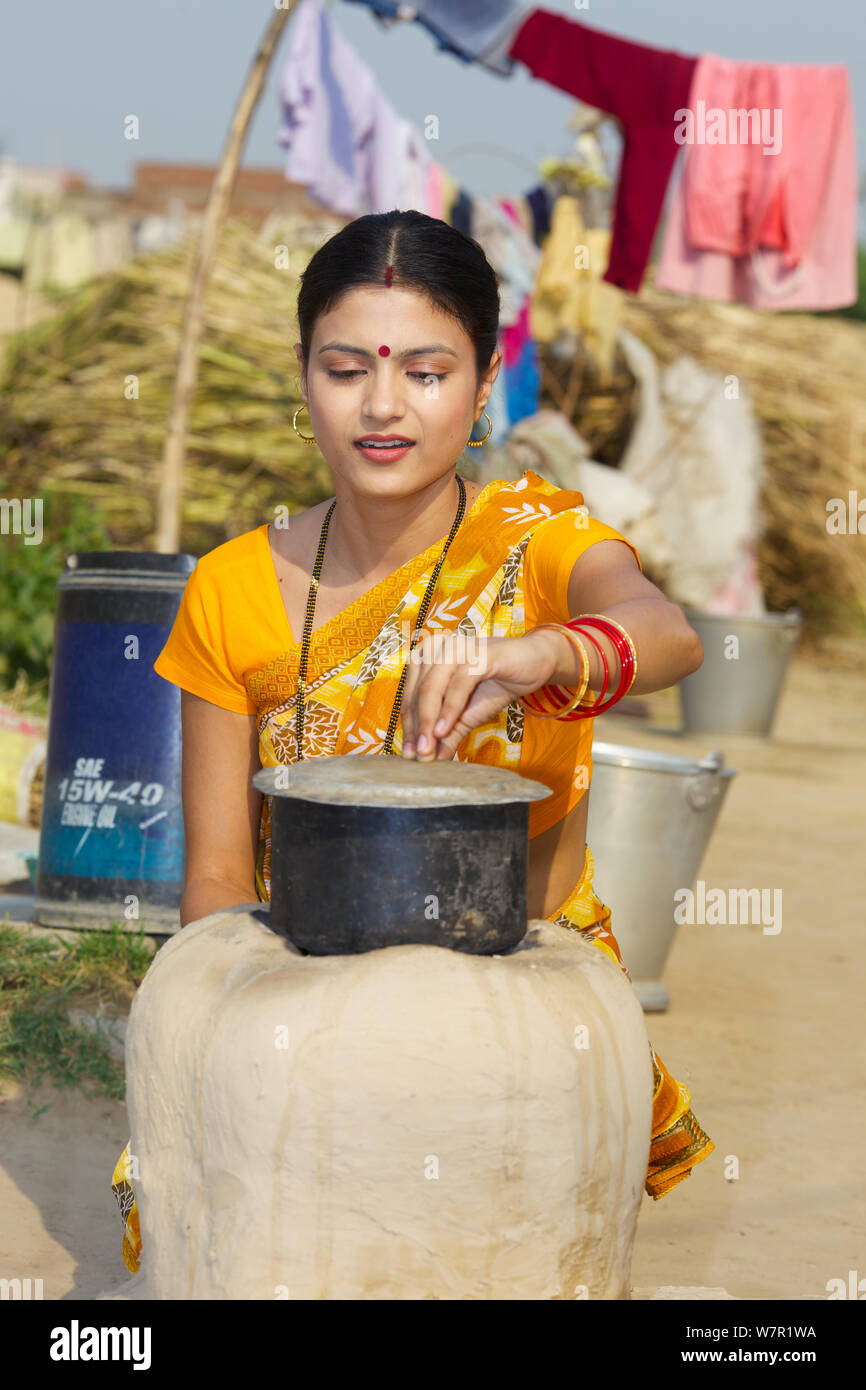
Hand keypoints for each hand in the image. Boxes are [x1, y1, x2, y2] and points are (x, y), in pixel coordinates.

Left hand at [400, 628, 568, 759]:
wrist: (535, 663)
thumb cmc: (497, 683)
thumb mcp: (468, 715)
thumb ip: (448, 733)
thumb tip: (431, 758)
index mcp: (427, 656)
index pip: (410, 696)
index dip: (409, 726)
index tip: (409, 755)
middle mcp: (437, 647)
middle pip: (417, 693)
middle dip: (416, 729)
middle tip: (418, 757)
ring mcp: (457, 647)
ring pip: (432, 688)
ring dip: (428, 722)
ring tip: (427, 750)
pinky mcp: (479, 653)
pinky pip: (458, 684)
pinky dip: (449, 709)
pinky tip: (443, 730)